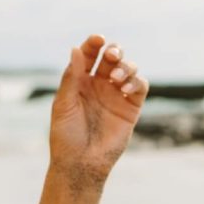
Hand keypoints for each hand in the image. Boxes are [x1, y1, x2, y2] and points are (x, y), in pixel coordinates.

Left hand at [48, 34, 149, 192]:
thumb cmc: (66, 135)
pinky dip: (137, 81)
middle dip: (114, 50)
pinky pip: (140, 86)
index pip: (89, 54)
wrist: (81, 163)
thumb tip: (75, 49)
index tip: (98, 39)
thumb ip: (71, 77)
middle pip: (112, 57)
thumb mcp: (63, 104)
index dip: (94, 43)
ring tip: (117, 78)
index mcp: (80, 80)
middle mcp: (99, 85)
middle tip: (112, 56)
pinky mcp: (130, 108)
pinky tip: (126, 87)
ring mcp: (116, 95)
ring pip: (128, 68)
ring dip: (125, 67)